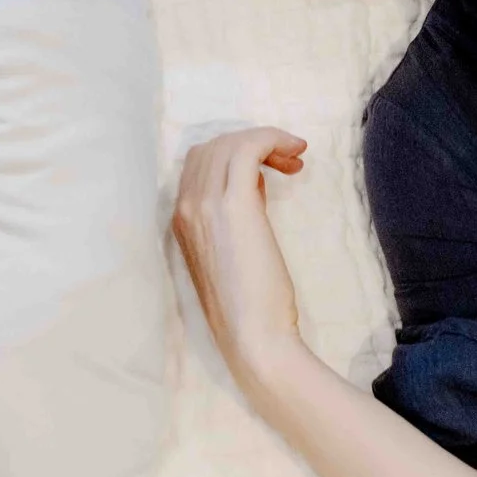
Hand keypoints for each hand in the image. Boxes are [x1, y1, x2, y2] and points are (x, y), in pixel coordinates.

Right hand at [173, 127, 309, 396]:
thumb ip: (233, 217)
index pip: (200, 162)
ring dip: (266, 140)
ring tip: (295, 158)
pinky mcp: (234, 205)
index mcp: (180, 220)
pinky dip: (273, 139)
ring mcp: (205, 204)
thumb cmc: (251, 305)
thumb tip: (255, 183)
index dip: (236, 154)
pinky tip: (296, 152)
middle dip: (252, 143)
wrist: (254, 338)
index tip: (271, 170)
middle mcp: (185, 206)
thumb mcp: (232, 253)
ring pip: (230, 142)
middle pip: (213, 146)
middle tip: (289, 161)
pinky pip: (249, 148)